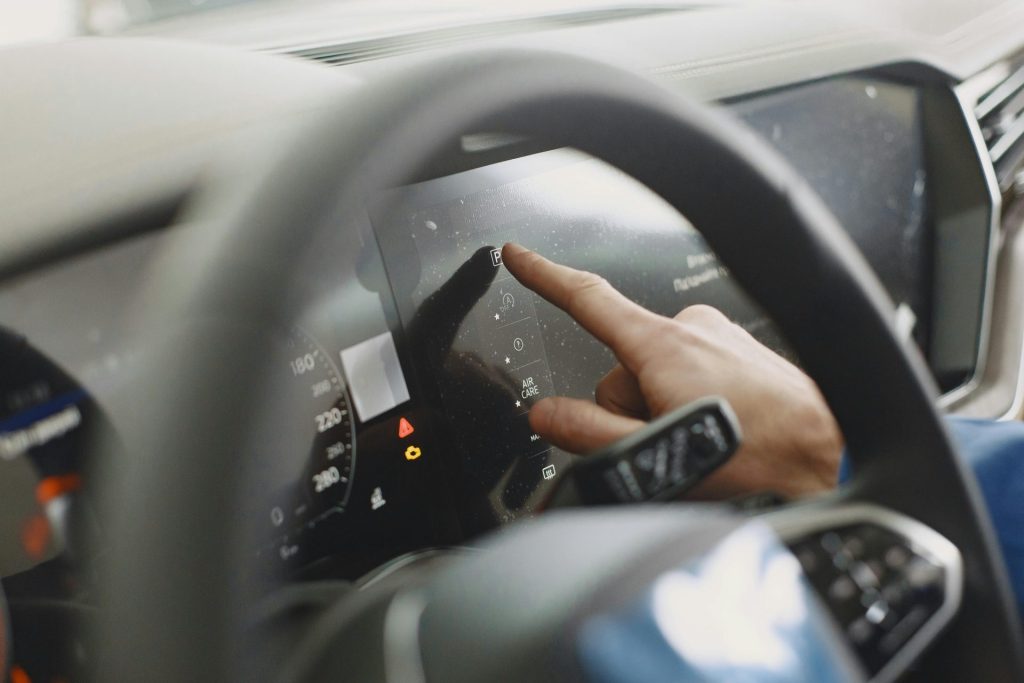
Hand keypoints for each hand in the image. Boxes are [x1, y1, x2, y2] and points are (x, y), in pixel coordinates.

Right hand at [501, 242, 843, 498]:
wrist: (833, 456)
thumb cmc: (762, 458)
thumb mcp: (657, 457)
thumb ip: (589, 434)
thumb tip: (545, 415)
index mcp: (663, 346)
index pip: (587, 299)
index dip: (544, 276)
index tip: (517, 256)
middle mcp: (690, 328)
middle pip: (622, 368)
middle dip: (633, 410)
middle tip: (668, 445)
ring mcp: (717, 336)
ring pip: (657, 374)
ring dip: (665, 409)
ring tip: (706, 441)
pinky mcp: (738, 348)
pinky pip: (690, 370)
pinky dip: (692, 398)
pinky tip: (723, 428)